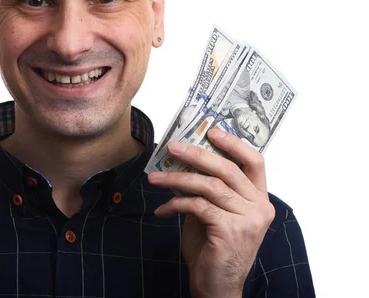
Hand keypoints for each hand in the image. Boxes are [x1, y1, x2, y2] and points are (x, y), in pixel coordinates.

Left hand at [148, 128, 274, 297]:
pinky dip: (175, 204)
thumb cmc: (214, 249)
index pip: (255, 162)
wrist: (217, 286)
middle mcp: (259, 207)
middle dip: (195, 155)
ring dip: (176, 179)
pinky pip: (197, 205)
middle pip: (227, 169)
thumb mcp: (213, 213)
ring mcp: (248, 219)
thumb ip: (208, 190)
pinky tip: (162, 209)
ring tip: (155, 179)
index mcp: (259, 199)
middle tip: (171, 148)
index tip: (212, 131)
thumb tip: (184, 163)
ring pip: (208, 185)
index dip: (234, 144)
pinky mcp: (230, 230)